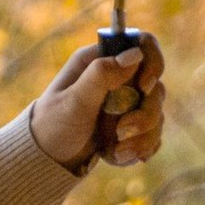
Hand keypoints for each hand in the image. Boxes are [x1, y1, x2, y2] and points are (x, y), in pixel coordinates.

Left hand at [30, 34, 166, 172]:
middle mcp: (117, 77)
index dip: (152, 64)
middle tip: (121, 130)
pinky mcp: (132, 124)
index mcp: (99, 61)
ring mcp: (127, 102)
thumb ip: (101, 75)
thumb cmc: (53, 124)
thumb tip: (134, 53)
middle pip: (155, 85)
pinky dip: (140, 147)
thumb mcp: (74, 100)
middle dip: (144, 113)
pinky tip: (119, 156)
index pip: (142, 45)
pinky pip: (153, 133)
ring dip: (142, 135)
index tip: (143, 88)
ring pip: (156, 112)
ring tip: (116, 150)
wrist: (48, 159)